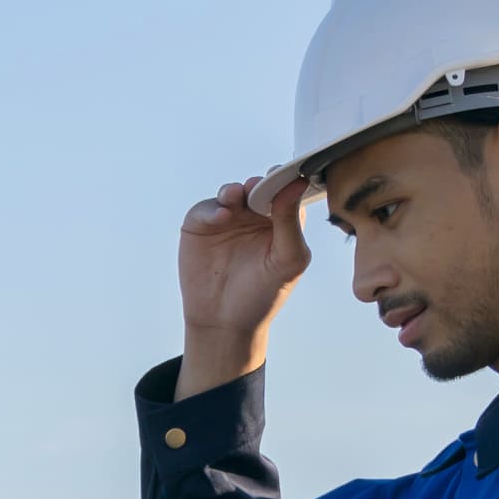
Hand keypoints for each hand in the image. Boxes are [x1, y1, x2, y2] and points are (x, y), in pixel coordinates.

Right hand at [177, 177, 311, 394]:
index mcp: (282, 219)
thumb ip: (291, 223)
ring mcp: (227, 217)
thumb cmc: (261, 295)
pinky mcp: (202, 224)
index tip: (291, 176)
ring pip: (232, 192)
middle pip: (259, 185)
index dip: (289, 181)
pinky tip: (221, 217)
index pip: (288, 190)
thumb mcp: (287, 260)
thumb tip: (296, 186)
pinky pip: (207, 209)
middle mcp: (255, 214)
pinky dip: (213, 209)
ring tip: (237, 195)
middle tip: (261, 183)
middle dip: (260, 182)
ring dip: (235, 191)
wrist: (224, 322)